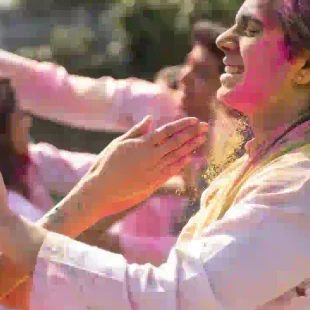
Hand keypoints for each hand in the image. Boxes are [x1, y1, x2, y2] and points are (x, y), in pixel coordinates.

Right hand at [75, 116, 207, 219]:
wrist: (102, 190)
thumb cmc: (106, 164)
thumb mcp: (119, 143)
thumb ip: (137, 131)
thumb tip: (150, 119)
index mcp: (143, 144)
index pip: (168, 131)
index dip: (183, 125)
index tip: (195, 120)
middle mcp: (151, 157)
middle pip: (177, 142)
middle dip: (193, 133)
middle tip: (206, 127)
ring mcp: (154, 171)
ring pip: (177, 156)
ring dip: (191, 147)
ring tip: (202, 139)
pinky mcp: (154, 183)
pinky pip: (172, 171)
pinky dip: (182, 163)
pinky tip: (190, 157)